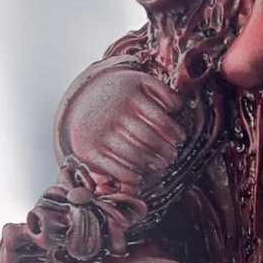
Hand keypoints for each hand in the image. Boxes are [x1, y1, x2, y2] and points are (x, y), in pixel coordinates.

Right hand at [57, 66, 185, 192]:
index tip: (181, 138)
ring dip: (151, 164)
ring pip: (134, 155)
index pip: (159, 118)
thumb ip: (163, 92)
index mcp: (129, 96)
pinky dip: (129, 177)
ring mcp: (99, 133)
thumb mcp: (140, 83)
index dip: (174, 131)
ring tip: (160, 166)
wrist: (82, 100)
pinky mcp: (88, 151)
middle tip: (172, 156)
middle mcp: (112, 114)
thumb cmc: (121, 94)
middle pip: (148, 139)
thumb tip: (177, 109)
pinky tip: (139, 179)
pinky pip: (114, 169)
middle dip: (165, 151)